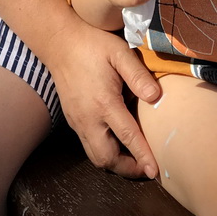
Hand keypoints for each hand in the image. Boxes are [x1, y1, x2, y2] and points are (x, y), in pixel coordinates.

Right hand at [47, 19, 160, 178]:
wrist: (60, 43)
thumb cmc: (92, 45)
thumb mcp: (119, 53)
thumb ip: (138, 75)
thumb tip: (156, 97)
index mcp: (103, 103)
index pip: (127, 137)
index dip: (143, 156)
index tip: (155, 172)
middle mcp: (88, 119)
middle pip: (106, 159)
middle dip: (127, 168)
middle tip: (146, 167)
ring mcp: (77, 121)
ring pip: (95, 156)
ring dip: (115, 163)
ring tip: (134, 159)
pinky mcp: (72, 120)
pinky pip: (88, 145)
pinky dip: (104, 151)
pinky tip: (116, 141)